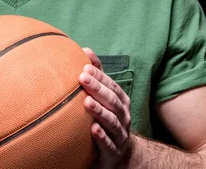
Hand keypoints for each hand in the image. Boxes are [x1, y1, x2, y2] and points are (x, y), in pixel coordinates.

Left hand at [81, 48, 131, 168]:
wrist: (117, 155)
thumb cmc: (107, 119)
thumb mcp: (104, 97)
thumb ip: (97, 76)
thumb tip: (86, 50)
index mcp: (121, 102)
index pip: (112, 86)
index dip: (100, 77)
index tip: (85, 67)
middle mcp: (123, 117)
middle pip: (112, 101)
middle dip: (98, 89)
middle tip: (82, 78)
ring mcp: (120, 135)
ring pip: (112, 122)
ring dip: (100, 111)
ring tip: (86, 102)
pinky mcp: (113, 152)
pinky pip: (108, 144)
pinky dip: (102, 137)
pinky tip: (93, 130)